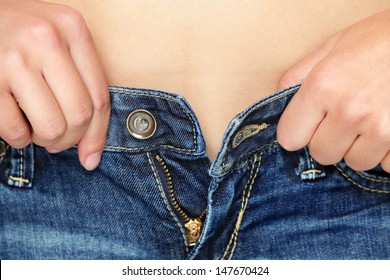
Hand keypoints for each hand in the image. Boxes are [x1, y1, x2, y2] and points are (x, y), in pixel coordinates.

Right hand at [0, 0, 109, 169]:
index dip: (98, 134)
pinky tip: (16, 121)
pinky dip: (19, 138)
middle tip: (56, 137)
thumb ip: (81, 85)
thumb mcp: (59, 43)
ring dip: (45, 139)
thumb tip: (91, 155)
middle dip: (70, 139)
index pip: (100, 97)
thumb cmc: (23, 36)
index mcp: (72, 29)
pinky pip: (16, 131)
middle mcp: (47, 39)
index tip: (90, 154)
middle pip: (80, 115)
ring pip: (52, 128)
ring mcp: (14, 58)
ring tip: (35, 127)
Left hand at [277, 9, 389, 172]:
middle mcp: (349, 111)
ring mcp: (381, 129)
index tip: (305, 126)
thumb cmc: (379, 38)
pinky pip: (386, 164)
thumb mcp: (332, 47)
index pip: (289, 138)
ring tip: (368, 122)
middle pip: (322, 154)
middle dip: (328, 141)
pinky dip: (386, 152)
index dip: (296, 132)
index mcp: (323, 87)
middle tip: (342, 120)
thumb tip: (277, 99)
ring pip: (355, 162)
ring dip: (358, 148)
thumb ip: (299, 75)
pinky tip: (387, 128)